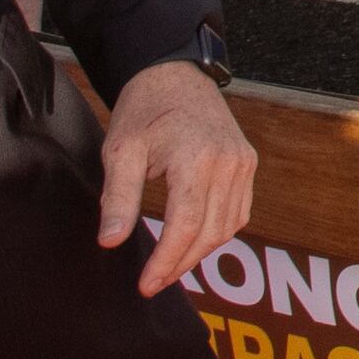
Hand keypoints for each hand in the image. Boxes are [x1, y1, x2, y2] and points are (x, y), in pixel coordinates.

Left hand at [100, 59, 257, 296]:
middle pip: (209, 233)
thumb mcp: (121, 150)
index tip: (146, 284)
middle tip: (153, 282)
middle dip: (180, 264)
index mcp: (196, 157)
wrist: (174, 74)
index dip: (166, 262)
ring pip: (227, 227)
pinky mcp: (247, 164)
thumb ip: (119, 198)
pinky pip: (237, 213)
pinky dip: (216, 233)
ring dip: (199, 252)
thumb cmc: (144, 108)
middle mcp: (228, 162)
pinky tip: (193, 241)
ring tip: (170, 265)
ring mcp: (242, 163)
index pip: (185, 226)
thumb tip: (111, 241)